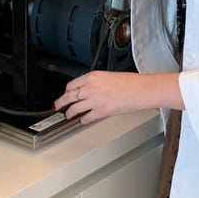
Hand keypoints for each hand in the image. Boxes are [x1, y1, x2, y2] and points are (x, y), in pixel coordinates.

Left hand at [54, 71, 184, 123]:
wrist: (141, 90)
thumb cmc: (130, 83)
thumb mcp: (109, 76)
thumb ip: (96, 82)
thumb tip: (88, 89)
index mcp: (93, 76)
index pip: (72, 84)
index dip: (66, 91)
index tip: (64, 94)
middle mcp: (91, 87)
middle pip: (68, 96)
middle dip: (61, 102)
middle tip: (57, 106)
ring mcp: (95, 100)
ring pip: (75, 108)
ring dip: (70, 113)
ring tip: (68, 115)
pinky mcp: (101, 111)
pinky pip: (86, 117)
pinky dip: (83, 120)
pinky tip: (82, 120)